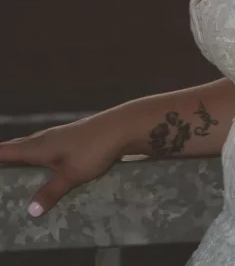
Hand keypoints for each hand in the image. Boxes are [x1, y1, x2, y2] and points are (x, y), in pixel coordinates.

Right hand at [0, 115, 122, 216]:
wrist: (120, 127)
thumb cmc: (92, 149)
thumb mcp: (70, 175)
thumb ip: (50, 192)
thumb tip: (30, 210)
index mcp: (39, 146)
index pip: (9, 149)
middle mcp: (47, 137)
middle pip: (20, 145)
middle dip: (6, 155)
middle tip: (0, 164)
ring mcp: (61, 135)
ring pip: (35, 145)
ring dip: (23, 154)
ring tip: (16, 167)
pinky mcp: (73, 137)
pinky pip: (48, 146)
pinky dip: (39, 154)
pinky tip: (46, 163)